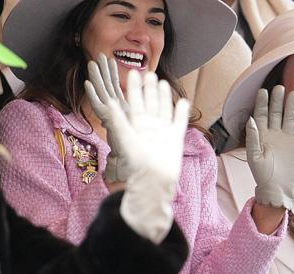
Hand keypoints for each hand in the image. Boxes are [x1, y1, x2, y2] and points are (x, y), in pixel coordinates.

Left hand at [86, 70, 188, 243]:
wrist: (154, 180)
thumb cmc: (137, 163)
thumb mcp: (124, 139)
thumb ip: (118, 120)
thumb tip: (109, 102)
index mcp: (136, 125)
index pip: (135, 101)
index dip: (134, 87)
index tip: (133, 72)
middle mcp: (149, 127)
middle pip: (150, 103)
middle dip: (149, 89)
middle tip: (150, 73)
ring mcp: (163, 132)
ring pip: (164, 109)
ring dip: (164, 96)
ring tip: (163, 83)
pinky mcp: (175, 138)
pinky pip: (179, 122)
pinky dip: (181, 112)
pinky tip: (183, 101)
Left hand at [245, 85, 293, 209]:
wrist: (276, 189)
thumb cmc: (262, 174)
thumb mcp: (254, 156)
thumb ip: (252, 138)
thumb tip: (251, 119)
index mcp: (261, 136)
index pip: (261, 115)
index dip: (262, 103)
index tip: (263, 91)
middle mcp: (274, 135)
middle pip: (276, 113)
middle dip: (278, 101)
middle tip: (280, 87)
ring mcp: (287, 140)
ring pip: (289, 119)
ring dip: (292, 108)